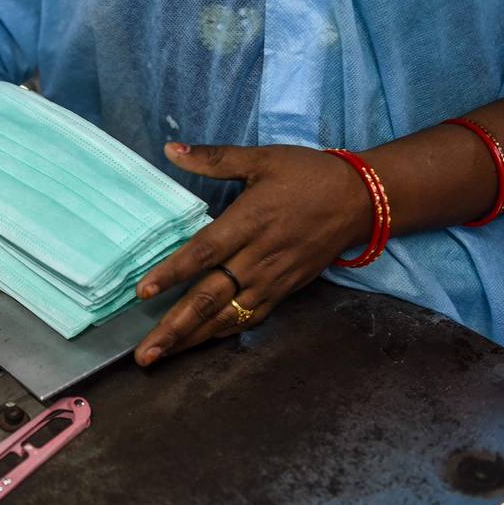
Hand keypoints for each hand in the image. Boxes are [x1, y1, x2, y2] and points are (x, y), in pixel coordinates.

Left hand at [133, 142, 371, 365]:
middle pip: (209, 298)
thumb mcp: (261, 159)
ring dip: (191, 338)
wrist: (361, 200)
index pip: (203, 254)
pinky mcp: (285, 290)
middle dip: (175, 327)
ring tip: (160, 356)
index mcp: (248, 222)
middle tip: (145, 353)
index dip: (171, 273)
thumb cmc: (307, 175)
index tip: (142, 292)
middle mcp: (257, 258)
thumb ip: (213, 158)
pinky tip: (198, 343)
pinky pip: (249, 318)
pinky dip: (222, 332)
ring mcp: (272, 279)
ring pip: (226, 316)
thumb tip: (169, 148)